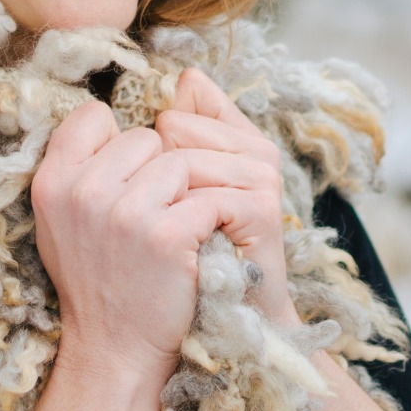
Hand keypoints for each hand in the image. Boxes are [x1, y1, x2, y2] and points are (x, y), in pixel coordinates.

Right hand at [30, 100, 232, 384]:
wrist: (115, 349)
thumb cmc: (96, 278)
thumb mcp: (63, 219)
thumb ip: (77, 164)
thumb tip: (106, 110)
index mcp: (51, 182)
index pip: (94, 116)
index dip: (118, 144)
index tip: (124, 180)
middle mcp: (80, 192)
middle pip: (144, 136)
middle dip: (156, 170)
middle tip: (151, 216)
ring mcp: (123, 213)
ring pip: (178, 162)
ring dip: (185, 193)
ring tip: (171, 229)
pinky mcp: (164, 235)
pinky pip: (204, 197)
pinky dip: (209, 218)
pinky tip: (196, 243)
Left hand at [155, 69, 298, 326]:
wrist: (220, 331)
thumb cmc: (185, 263)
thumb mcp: (164, 196)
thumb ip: (168, 139)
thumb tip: (183, 79)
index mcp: (236, 138)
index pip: (182, 101)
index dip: (150, 150)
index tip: (158, 198)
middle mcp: (255, 149)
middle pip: (173, 124)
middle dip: (149, 176)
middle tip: (162, 224)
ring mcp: (261, 177)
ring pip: (182, 156)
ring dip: (161, 204)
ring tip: (171, 241)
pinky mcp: (261, 209)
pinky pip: (201, 193)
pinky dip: (182, 224)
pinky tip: (185, 250)